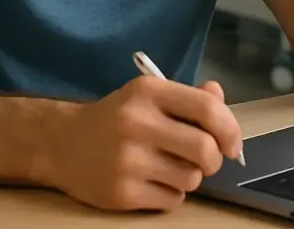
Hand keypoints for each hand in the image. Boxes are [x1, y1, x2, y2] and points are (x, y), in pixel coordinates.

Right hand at [46, 76, 242, 211]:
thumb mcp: (146, 98)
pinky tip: (151, 181)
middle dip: (213, 160)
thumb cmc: (114, 119)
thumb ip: (186, 97)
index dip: (230, 128)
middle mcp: (137, 123)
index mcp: (148, 92)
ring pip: (192, 178)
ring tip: (169, 168)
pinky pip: (172, 200)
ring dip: (189, 177)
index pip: (207, 108)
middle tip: (203, 160)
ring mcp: (128, 160)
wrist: (61, 144)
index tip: (232, 144)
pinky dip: (170, 194)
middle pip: (205, 149)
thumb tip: (220, 95)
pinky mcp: (121, 192)